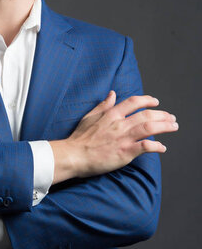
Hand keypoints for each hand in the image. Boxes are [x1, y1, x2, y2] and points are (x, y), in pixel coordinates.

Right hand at [50, 91, 177, 182]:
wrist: (74, 155)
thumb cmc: (80, 138)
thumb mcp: (90, 116)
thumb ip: (103, 105)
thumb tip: (112, 93)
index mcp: (111, 114)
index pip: (134, 102)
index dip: (148, 100)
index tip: (156, 102)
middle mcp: (120, 124)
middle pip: (146, 114)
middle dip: (162, 115)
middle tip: (171, 117)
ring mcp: (123, 138)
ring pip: (150, 128)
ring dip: (164, 126)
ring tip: (173, 127)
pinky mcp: (124, 152)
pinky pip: (145, 147)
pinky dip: (156, 146)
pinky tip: (162, 148)